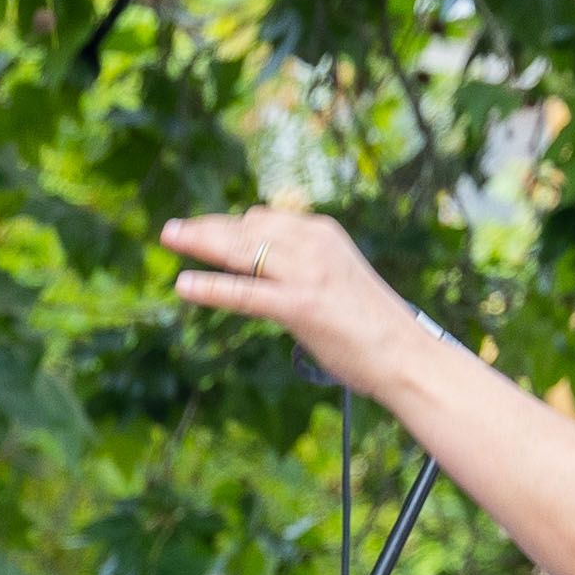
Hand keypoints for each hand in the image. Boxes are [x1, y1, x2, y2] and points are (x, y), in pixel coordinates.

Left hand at [159, 205, 435, 392]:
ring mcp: (308, 274)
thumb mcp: (336, 279)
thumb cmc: (370, 324)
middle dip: (206, 228)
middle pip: (247, 229)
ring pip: (243, 251)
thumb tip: (265, 263)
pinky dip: (212, 288)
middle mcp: (314, 245)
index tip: (202, 229)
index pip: (264, 220)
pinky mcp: (301, 306)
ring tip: (168, 238)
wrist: (406, 354)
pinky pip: (246, 293)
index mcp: (323, 234)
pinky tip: (184, 285)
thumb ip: (302, 266)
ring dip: (201, 242)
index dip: (229, 225)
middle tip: (170, 230)